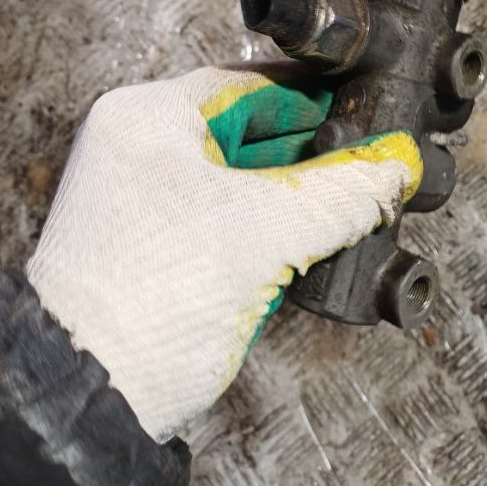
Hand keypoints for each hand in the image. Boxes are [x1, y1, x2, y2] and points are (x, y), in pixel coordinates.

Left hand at [26, 66, 420, 441]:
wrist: (90, 399)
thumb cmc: (143, 304)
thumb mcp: (261, 233)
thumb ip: (340, 192)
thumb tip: (396, 165)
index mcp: (148, 119)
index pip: (250, 86)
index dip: (316, 99)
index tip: (367, 110)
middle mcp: (143, 151)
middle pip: (253, 134)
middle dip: (314, 155)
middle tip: (370, 164)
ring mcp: (150, 202)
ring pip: (246, 182)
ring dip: (297, 197)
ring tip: (353, 204)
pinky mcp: (162, 249)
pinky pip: (233, 222)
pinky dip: (274, 230)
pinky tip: (316, 241)